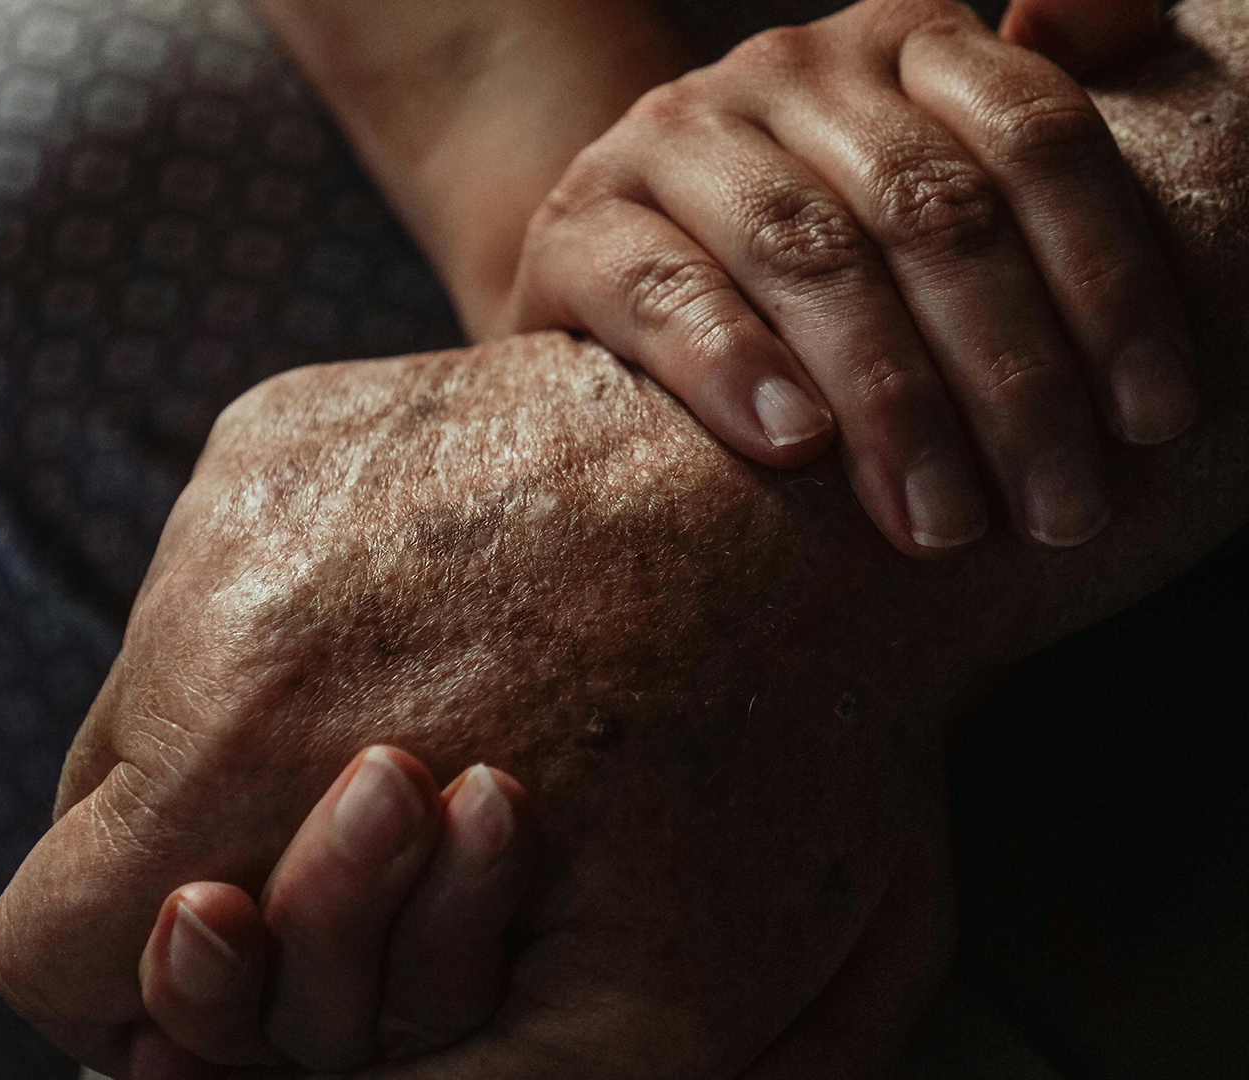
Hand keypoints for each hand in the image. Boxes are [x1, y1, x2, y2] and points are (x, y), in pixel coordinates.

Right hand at [0, 338, 958, 1077]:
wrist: (840, 512)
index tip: (267, 970)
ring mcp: (245, 480)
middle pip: (105, 803)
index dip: (161, 989)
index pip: (52, 937)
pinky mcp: (289, 423)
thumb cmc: (774, 762)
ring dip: (258, 734)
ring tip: (431, 719)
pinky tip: (437, 625)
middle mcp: (208, 588)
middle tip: (384, 834)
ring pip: (161, 684)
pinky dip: (292, 630)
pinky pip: (220, 576)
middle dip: (223, 854)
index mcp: (240, 746)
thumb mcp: (638, 1025)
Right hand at [505, 0, 1192, 554]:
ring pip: (807, 251)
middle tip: (1059, 511)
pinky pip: (661, 288)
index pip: (1035, 137)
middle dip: (1011, 376)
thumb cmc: (803, 266)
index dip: (1110, 279)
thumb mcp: (919, 200)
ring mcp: (674, 137)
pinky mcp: (576, 226)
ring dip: (892, 398)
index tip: (1153, 419)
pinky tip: (795, 447)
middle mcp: (790, 67)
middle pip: (930, 208)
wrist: (611, 264)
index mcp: (903, 43)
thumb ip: (1020, 157)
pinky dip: (734, 365)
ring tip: (941, 522)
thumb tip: (1120, 23)